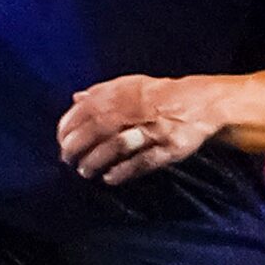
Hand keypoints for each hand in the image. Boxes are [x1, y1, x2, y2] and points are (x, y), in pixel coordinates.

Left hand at [58, 76, 224, 184]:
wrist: (202, 102)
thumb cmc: (162, 96)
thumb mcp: (133, 86)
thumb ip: (104, 93)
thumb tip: (76, 98)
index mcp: (125, 92)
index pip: (87, 109)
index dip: (70, 126)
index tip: (61, 139)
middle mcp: (138, 108)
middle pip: (97, 129)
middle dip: (77, 146)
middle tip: (67, 159)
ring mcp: (154, 129)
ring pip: (116, 146)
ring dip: (95, 161)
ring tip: (85, 171)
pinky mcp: (169, 147)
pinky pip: (142, 162)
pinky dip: (122, 172)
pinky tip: (109, 178)